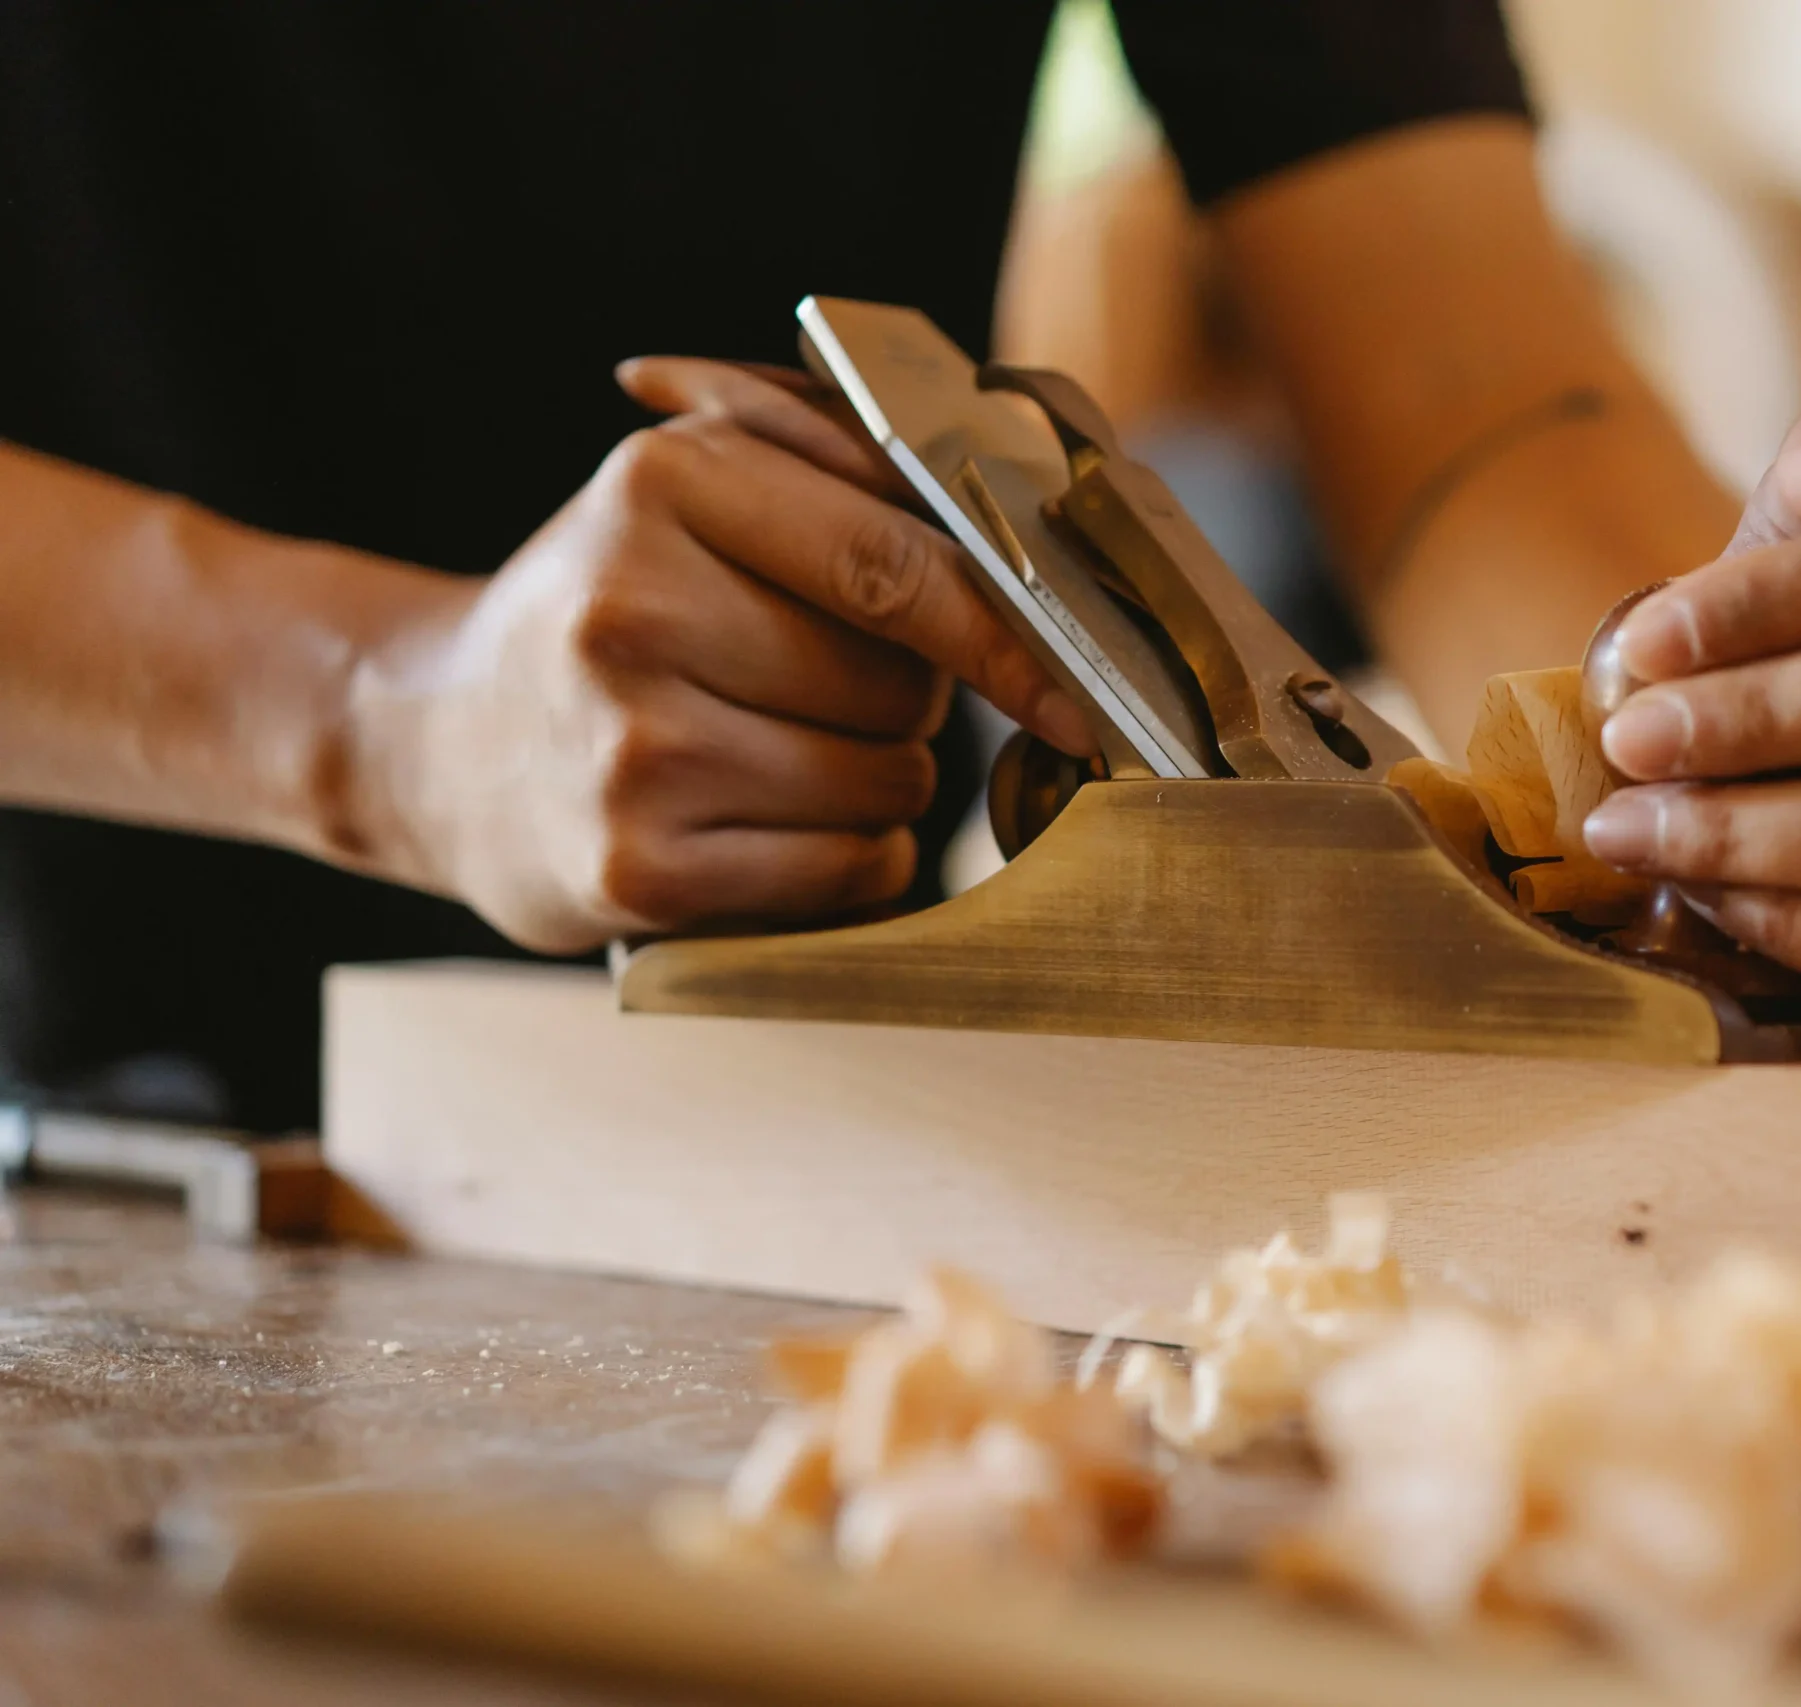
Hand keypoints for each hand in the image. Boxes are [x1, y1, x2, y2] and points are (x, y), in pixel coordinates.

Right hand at [351, 358, 1090, 952]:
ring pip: (884, 785)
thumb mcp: (688, 488)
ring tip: (777, 752)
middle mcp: (635, 611)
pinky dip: (847, 858)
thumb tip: (1019, 504)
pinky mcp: (639, 870)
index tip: (1074, 680)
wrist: (432, 741)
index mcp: (664, 485)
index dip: (1009, 631)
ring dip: (875, 781)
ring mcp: (633, 750)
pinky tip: (768, 824)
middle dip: (907, 699)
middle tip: (821, 690)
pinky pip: (846, 869)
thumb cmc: (607, 607)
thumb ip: (840, 463)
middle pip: (899, 686)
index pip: (897, 564)